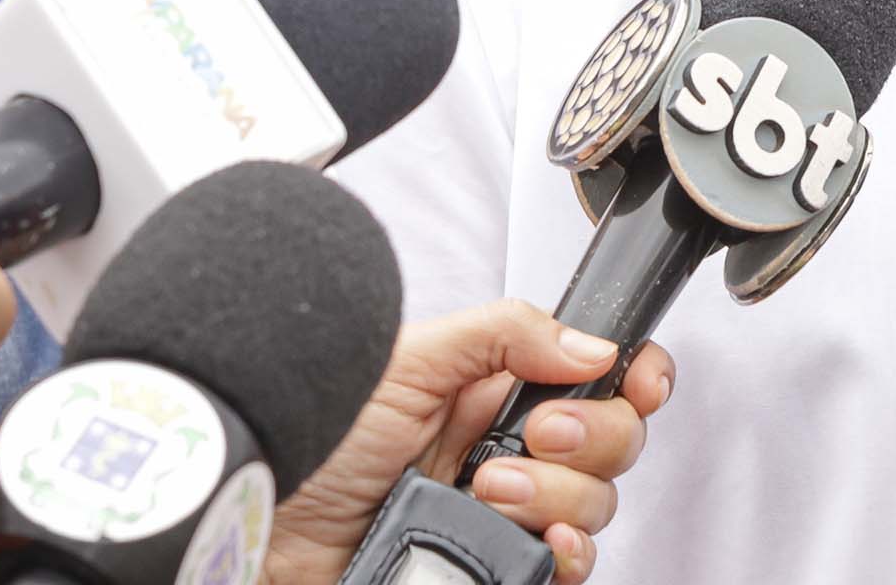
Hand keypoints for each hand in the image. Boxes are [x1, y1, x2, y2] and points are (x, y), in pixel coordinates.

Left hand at [263, 302, 674, 584]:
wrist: (258, 523)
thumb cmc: (312, 437)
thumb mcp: (410, 359)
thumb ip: (506, 335)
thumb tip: (593, 346)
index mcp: (496, 388)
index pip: (599, 374)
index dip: (635, 377)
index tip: (638, 384)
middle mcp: (509, 449)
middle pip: (615, 441)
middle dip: (591, 436)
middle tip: (531, 435)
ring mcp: (503, 515)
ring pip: (596, 506)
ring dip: (558, 496)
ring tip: (485, 489)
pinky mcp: (489, 568)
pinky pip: (564, 569)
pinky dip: (567, 555)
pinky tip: (541, 542)